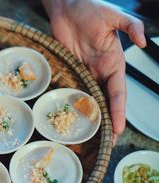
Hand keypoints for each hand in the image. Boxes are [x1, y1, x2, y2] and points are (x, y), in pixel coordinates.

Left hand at [43, 0, 145, 143]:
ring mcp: (83, 71)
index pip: (118, 93)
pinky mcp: (69, 68)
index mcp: (113, 63)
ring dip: (91, 115)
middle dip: (107, 121)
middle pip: (104, 101)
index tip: (119, 129)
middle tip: (106, 141)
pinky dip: (73, 102)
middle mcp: (99, 71)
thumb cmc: (90, 8)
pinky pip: (72, 88)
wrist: (66, 6)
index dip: (119, 111)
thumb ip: (131, 26)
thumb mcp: (114, 16)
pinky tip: (71, 116)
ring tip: (90, 135)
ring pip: (89, 98)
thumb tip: (144, 42)